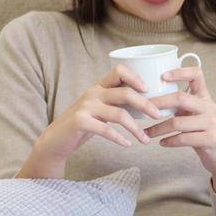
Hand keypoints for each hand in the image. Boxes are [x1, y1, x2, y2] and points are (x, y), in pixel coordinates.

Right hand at [38, 62, 170, 161]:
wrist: (57, 138)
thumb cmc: (85, 123)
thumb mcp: (101, 108)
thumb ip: (118, 102)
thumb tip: (150, 104)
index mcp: (99, 86)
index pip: (119, 70)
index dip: (136, 77)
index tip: (149, 89)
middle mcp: (93, 93)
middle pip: (125, 93)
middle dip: (146, 104)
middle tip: (159, 115)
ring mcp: (86, 106)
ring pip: (119, 114)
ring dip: (136, 128)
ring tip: (145, 140)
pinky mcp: (80, 121)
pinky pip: (106, 129)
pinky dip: (119, 138)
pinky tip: (128, 144)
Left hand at [142, 65, 215, 189]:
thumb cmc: (204, 134)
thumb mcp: (196, 115)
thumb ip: (181, 106)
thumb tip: (151, 100)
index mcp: (205, 97)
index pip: (197, 75)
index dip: (180, 72)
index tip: (162, 76)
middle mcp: (210, 107)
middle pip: (181, 98)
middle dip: (158, 103)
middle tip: (143, 109)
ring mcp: (212, 123)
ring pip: (178, 122)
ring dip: (158, 128)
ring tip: (147, 132)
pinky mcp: (212, 139)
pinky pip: (183, 138)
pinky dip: (169, 141)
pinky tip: (162, 143)